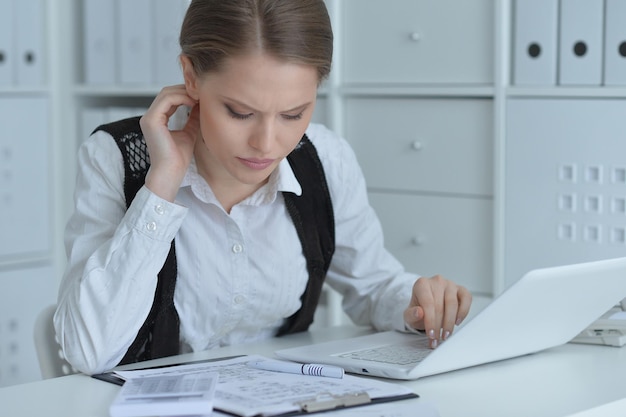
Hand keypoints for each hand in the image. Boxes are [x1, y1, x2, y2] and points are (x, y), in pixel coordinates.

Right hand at [140, 85, 199, 201]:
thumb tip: (201, 104)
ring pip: (167, 93)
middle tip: (203, 92)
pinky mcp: (152, 121)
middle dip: (186, 90)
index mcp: (157, 120)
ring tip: (200, 97)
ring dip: (185, 92)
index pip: (170, 98)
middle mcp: (150, 117)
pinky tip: (193, 102)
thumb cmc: (178, 158)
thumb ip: (192, 118)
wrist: (171, 173)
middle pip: (168, 92)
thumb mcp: (189, 132)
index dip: (186, 93)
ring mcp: (149, 118)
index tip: (202, 95)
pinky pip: (167, 100)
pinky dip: (181, 97)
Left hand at [403, 275, 471, 347]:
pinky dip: (463, 312)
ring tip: (446, 334)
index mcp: (422, 284)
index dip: (430, 321)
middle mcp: (437, 281)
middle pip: (440, 306)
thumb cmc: (419, 309)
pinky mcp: (461, 289)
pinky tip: (457, 322)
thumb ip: (411, 314)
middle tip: (437, 339)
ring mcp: (450, 284)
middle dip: (438, 326)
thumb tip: (419, 312)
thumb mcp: (409, 315)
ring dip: (449, 322)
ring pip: (453, 304)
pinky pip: (466, 299)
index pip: (428, 303)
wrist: (426, 304)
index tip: (431, 334)